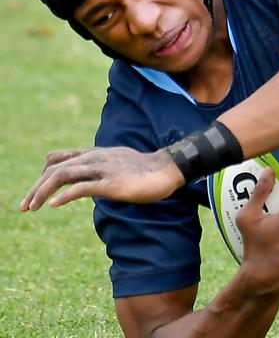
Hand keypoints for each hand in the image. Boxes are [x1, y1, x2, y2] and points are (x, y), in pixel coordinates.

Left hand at [21, 146, 184, 209]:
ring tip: (31, 207)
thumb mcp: (118, 163)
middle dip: (36, 188)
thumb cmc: (146, 170)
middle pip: (55, 169)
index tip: (36, 193)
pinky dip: (64, 196)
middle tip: (24, 206)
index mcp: (95, 154)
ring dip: (42, 192)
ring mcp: (103, 169)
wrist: (169, 169)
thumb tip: (91, 180)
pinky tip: (54, 205)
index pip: (58, 159)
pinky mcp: (111, 184)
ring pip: (63, 175)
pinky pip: (81, 187)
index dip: (43, 175)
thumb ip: (102, 167)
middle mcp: (95, 158)